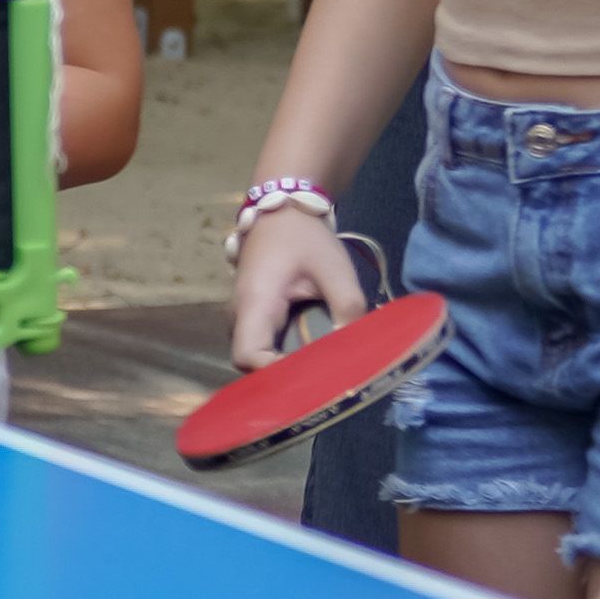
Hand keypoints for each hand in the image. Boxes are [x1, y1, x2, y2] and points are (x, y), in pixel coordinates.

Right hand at [224, 207, 368, 369]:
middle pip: (252, 365)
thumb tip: (358, 348)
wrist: (281, 212)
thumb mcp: (334, 268)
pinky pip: (266, 347)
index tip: (310, 380)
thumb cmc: (304, 238)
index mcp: (255, 304)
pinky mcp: (257, 319)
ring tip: (326, 377)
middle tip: (326, 386)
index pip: (248, 356)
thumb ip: (347, 307)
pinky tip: (317, 360)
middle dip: (285, 380)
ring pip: (259, 359)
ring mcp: (246, 319)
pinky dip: (288, 358)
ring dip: (288, 370)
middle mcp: (241, 318)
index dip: (274, 374)